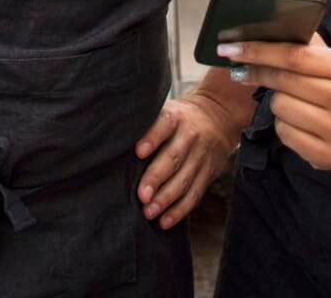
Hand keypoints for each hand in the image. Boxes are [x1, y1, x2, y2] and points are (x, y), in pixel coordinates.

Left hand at [132, 88, 243, 228]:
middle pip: (173, 158)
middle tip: (142, 196)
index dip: (152, 138)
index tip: (138, 152)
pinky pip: (194, 195)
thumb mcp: (165, 110)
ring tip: (149, 213)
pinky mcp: (208, 174)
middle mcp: (190, 136)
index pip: (164, 125)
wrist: (218, 117)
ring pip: (184, 180)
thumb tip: (113, 141)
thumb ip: (145, 124)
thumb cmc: (178, 119)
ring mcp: (200, 156)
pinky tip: (165, 221)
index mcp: (175, 118)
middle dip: (157, 178)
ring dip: (166, 199)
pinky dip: (180, 210)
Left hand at [223, 34, 330, 171]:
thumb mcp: (330, 63)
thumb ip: (303, 44)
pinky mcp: (329, 155)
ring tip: (287, 101)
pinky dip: (282, 125)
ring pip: (281, 107)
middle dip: (257, 72)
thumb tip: (262, 27)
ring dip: (275, 103)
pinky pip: (284, 133)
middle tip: (240, 70)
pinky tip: (294, 122)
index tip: (230, 47)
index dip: (259, 51)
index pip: (295, 55)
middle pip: (284, 81)